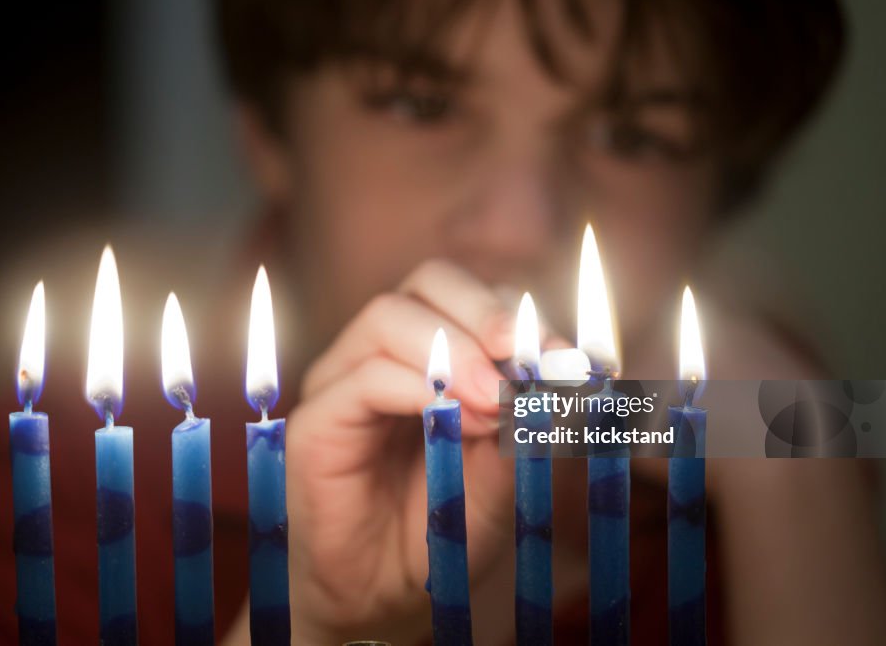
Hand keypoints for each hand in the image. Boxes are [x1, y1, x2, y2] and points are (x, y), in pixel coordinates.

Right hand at [284, 260, 525, 642]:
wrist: (382, 603)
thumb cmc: (442, 532)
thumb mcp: (503, 476)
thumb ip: (526, 424)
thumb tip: (562, 376)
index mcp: (432, 354)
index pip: (474, 297)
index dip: (524, 317)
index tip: (570, 360)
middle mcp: (384, 355)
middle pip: (428, 282)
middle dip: (487, 311)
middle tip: (529, 355)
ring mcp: (343, 382)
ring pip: (390, 316)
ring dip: (456, 349)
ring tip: (499, 400)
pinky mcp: (315, 422)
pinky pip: (364, 378)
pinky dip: (421, 387)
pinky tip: (463, 418)